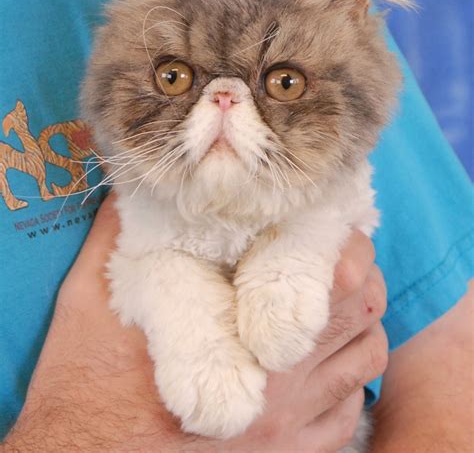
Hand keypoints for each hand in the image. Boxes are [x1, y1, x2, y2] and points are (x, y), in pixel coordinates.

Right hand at [2, 196, 387, 452]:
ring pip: (366, 359)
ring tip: (326, 300)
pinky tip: (316, 360)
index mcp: (238, 343)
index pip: (333, 280)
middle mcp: (278, 394)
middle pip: (363, 313)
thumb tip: (127, 187)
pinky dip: (347, 377)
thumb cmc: (83, 386)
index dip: (341, 242)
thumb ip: (115, 234)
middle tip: (327, 252)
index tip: (327, 222)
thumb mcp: (90, 300)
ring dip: (357, 321)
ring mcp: (287, 432)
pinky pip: (349, 413)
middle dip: (356, 271)